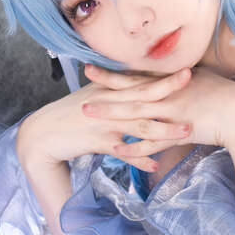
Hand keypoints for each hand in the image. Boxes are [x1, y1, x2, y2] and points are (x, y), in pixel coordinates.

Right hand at [16, 67, 193, 172]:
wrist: (42, 133)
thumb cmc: (69, 114)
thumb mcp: (93, 98)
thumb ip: (115, 90)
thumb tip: (135, 84)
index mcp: (109, 90)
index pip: (140, 81)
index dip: (162, 75)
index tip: (186, 69)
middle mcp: (109, 103)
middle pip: (143, 96)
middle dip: (169, 90)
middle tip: (193, 83)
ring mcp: (103, 122)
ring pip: (138, 125)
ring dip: (163, 130)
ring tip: (186, 132)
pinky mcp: (96, 141)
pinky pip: (122, 151)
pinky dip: (139, 159)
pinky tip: (155, 165)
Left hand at [79, 64, 234, 159]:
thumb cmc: (227, 96)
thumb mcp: (201, 81)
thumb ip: (182, 80)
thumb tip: (171, 75)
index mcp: (172, 82)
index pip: (137, 77)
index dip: (113, 75)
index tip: (91, 70)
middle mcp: (169, 95)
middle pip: (130, 92)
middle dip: (104, 91)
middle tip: (80, 89)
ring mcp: (172, 113)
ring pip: (136, 114)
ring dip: (111, 115)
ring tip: (87, 114)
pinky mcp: (179, 132)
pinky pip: (152, 141)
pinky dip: (134, 146)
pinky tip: (116, 150)